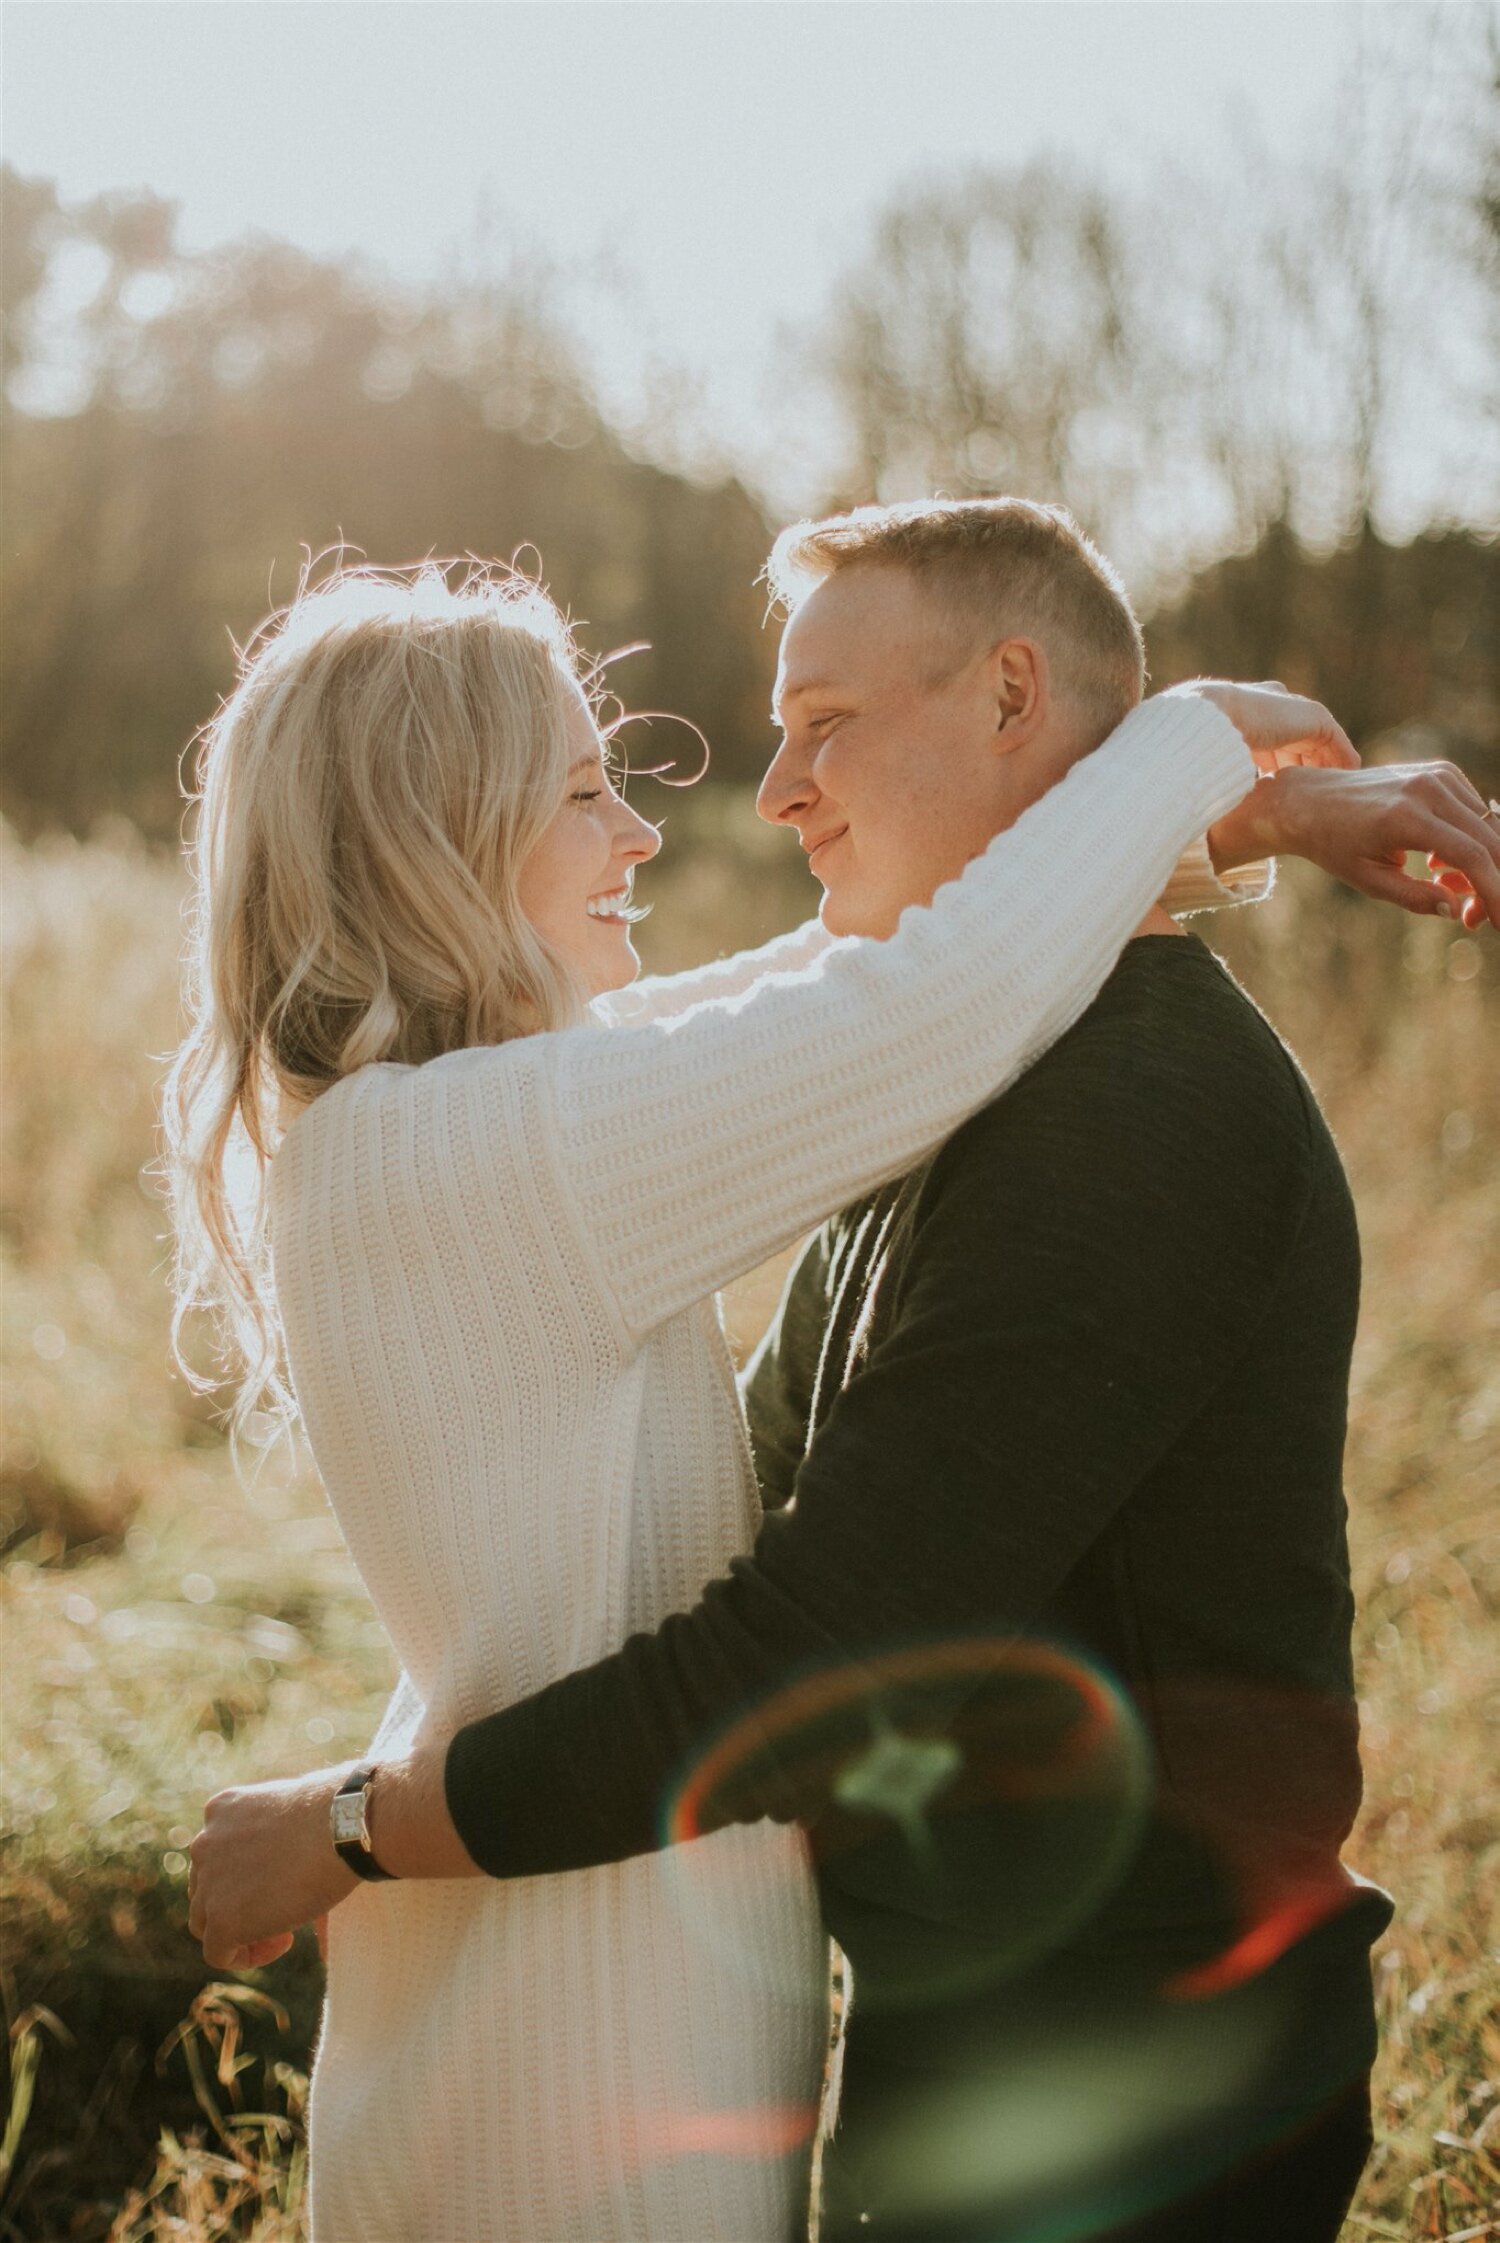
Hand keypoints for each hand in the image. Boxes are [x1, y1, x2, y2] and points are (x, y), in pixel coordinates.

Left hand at [188, 1763, 360, 1970]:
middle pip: (206, 1888)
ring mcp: (209, 1884)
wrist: (342, 1828)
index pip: (216, 1854)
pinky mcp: (222, 1921)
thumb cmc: (335, 1815)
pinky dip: (246, 1956)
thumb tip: (292, 1865)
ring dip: (239, 1930)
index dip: (243, 1874)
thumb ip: (276, 1836)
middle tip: (281, 1905)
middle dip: (237, 1901)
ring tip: (283, 1930)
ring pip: (206, 1922)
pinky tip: (285, 1941)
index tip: (279, 1880)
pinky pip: (219, 1954)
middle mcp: (205, 1844)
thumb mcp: (292, 1814)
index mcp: (221, 1811)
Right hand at [1170, 678, 1359, 776]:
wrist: (1208, 721)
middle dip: (1298, 766)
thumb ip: (1211, 774)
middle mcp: (1268, 706)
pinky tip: (1346, 778)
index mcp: (1240, 713)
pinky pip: (1334, 741)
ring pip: (1315, 742)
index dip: (1270, 763)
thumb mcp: (1204, 761)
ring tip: (1328, 791)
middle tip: (1305, 795)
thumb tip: (1199, 804)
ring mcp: (1291, 709)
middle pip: (1292, 740)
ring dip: (1322, 766)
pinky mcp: (1312, 716)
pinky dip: (1341, 759)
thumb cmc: (1195, 746)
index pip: (1262, 738)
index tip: (1272, 787)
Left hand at [1210, 760, 1499, 928]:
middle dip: (1492, 884)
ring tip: (1442, 885)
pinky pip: (1475, 814)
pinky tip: (1436, 863)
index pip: (1472, 856)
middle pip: (1489, 841)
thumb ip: (1415, 898)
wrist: (1311, 801)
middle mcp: (1428, 789)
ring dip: (1481, 865)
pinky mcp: (1441, 772)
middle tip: (1474, 918)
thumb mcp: (1369, 881)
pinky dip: (1470, 842)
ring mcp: (1437, 775)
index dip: (1494, 892)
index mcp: (1406, 817)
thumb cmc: (1334, 845)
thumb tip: (1457, 910)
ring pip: (1488, 828)